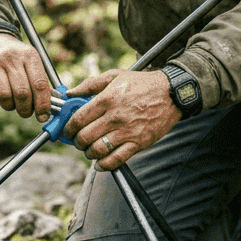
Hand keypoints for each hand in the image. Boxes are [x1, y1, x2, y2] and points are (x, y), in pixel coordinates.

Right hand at [0, 33, 53, 120]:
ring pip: (4, 96)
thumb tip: (48, 108)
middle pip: (22, 93)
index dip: (42, 104)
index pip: (39, 84)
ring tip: (10, 101)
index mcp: (29, 54)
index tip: (43, 116)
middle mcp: (11, 56)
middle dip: (25, 109)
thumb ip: (40, 82)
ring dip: (9, 105)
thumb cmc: (15, 58)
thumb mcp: (30, 62)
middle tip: (25, 112)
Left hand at [62, 69, 180, 169]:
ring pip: (98, 150)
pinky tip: (100, 163)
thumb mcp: (114, 76)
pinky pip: (116, 160)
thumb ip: (90, 84)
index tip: (68, 130)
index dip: (68, 127)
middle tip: (78, 140)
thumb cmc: (142, 84)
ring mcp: (127, 131)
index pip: (78, 119)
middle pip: (85, 137)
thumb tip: (69, 93)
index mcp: (107, 99)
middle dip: (77, 142)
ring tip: (90, 150)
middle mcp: (115, 117)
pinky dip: (104, 165)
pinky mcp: (138, 143)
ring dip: (89, 153)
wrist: (172, 93)